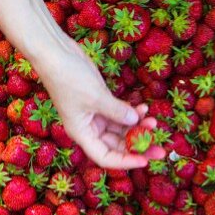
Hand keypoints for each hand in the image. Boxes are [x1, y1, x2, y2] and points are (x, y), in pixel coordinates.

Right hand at [35, 38, 164, 169]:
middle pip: (116, 145)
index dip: (125, 162)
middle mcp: (89, 128)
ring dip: (137, 127)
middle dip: (137, 145)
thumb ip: (117, 111)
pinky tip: (143, 107)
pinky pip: (119, 113)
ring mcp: (95, 115)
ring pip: (120, 128)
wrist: (55, 52)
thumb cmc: (68, 77)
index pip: (105, 157)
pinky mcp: (100, 101)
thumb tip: (136, 121)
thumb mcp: (95, 97)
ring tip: (153, 120)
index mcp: (82, 133)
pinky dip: (132, 112)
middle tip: (160, 148)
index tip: (145, 160)